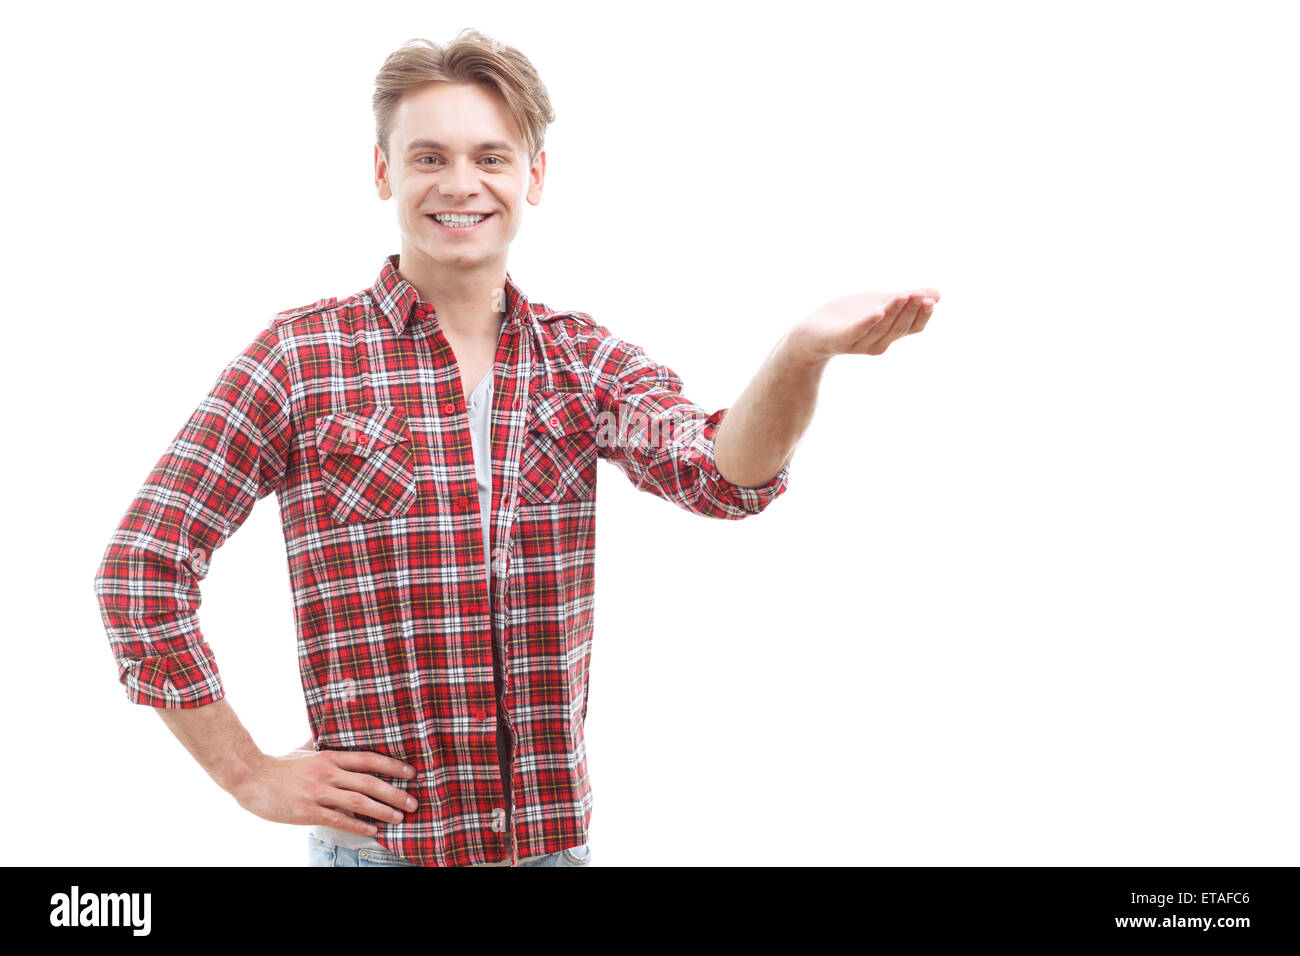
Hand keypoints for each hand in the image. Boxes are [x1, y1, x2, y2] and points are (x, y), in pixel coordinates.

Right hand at [233, 741, 418, 836]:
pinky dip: (359, 825)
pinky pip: (339, 819)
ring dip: (382, 810)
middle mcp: (327, 773)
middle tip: (414, 802)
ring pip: (358, 802)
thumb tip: (330, 733)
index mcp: (329, 757)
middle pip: (369, 782)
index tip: (412, 773)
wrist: (250, 778)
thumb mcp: (304, 750)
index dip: (393, 766)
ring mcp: (318, 792)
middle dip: (395, 793)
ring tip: (400, 817)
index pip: (369, 759)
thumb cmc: (278, 765)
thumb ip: (321, 745)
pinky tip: (373, 830)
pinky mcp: (307, 811)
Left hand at [788, 289, 940, 360]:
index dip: (922, 315)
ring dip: (894, 311)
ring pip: (881, 327)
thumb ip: (906, 299)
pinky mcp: (841, 340)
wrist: (812, 331)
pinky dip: (868, 323)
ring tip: (903, 295)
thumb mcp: (881, 303)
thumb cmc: (848, 317)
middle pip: (899, 326)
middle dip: (910, 310)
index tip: (930, 300)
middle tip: (920, 295)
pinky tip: (877, 312)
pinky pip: (857, 332)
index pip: (913, 327)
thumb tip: (937, 294)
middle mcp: (878, 342)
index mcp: (889, 334)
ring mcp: (860, 343)